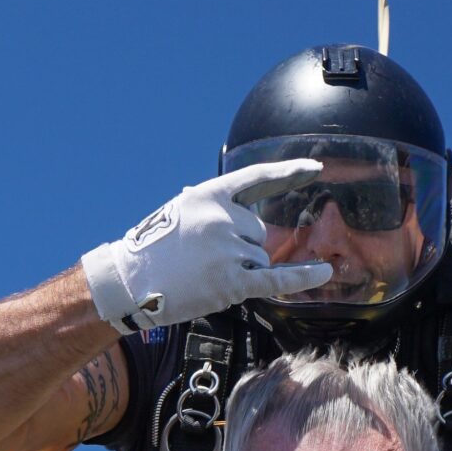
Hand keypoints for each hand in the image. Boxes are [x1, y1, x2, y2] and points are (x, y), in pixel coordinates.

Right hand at [79, 160, 335, 331]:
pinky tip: (324, 272)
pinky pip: (275, 278)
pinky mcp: (231, 282)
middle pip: (257, 232)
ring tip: (204, 274)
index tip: (315, 168)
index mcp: (208, 195)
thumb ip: (211, 206)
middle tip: (204, 258)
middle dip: (240, 246)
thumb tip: (239, 202)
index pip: (257, 178)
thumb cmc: (151, 248)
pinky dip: (301, 277)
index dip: (288, 173)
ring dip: (240, 269)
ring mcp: (227, 250)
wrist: (127, 281)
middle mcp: (221, 218)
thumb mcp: (177, 211)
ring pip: (259, 258)